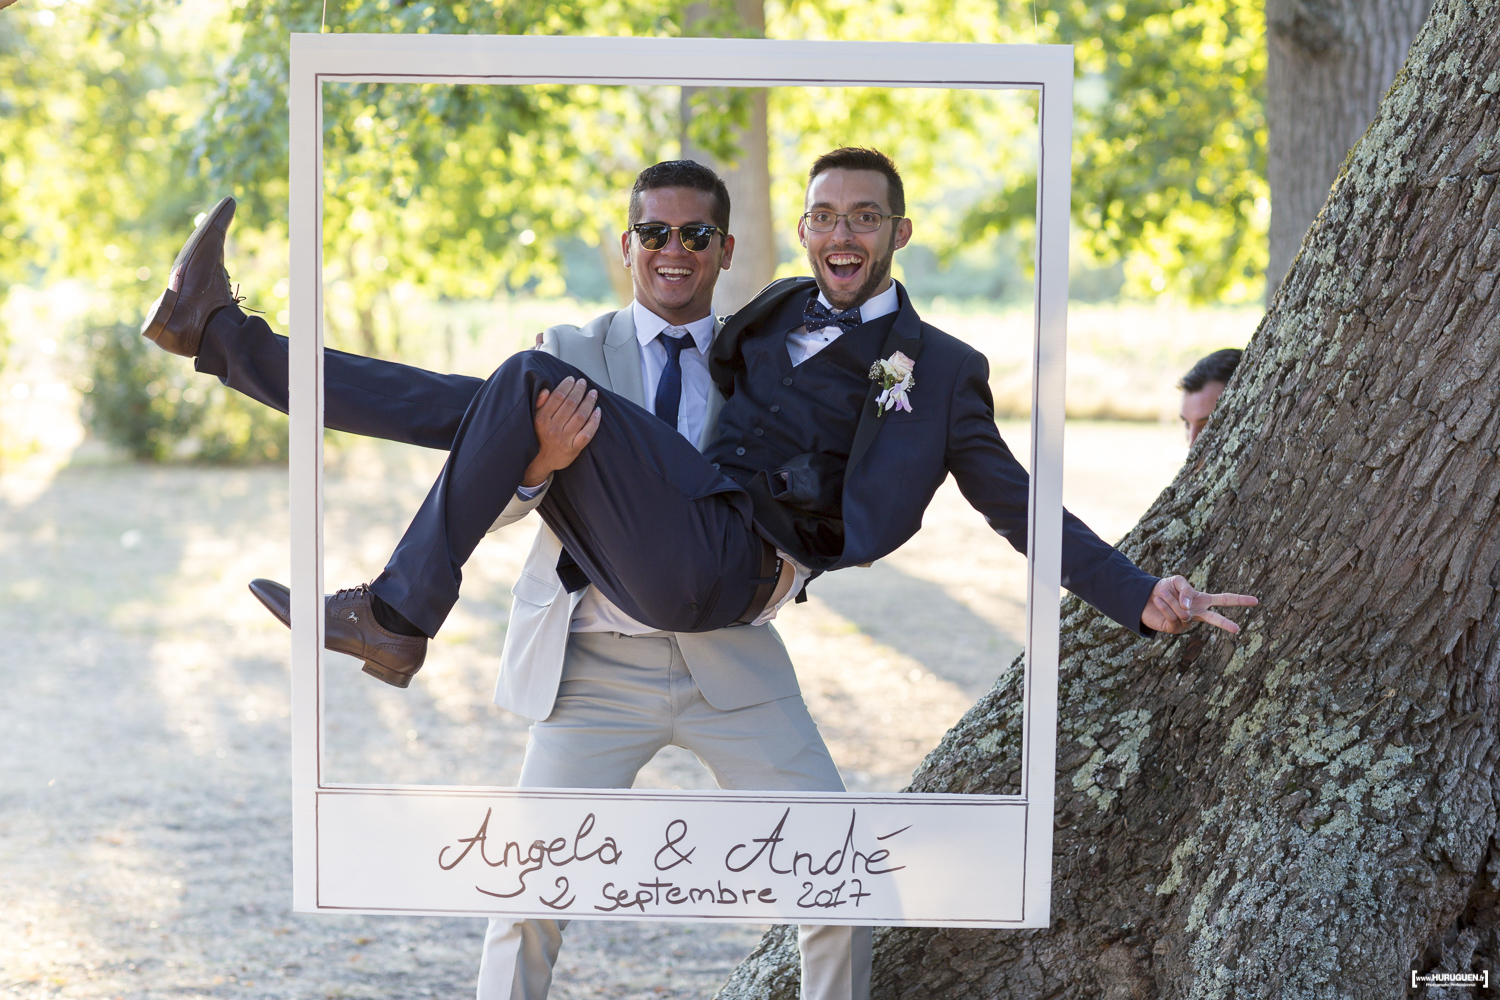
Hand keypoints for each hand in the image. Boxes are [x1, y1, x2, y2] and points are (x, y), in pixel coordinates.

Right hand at [519, 376, 600, 486]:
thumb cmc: (539, 436)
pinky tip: (598, 411)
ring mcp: (564, 439)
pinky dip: (594, 421)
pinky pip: (587, 433)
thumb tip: (547, 390)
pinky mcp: (574, 449)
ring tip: (593, 393)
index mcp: (542, 419)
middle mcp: (553, 429)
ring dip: (589, 402)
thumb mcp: (534, 420)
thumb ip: (539, 404)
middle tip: (584, 382)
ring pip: (581, 416)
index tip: (572, 379)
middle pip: (571, 404)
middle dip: (579, 390)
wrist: (542, 461)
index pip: (557, 397)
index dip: (566, 386)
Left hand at [1141, 575, 1258, 634]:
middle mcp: (1197, 613)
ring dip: (1170, 599)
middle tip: (1238, 629)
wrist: (1143, 596)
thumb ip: (1187, 591)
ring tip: (1161, 593)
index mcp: (1202, 600)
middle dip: (1225, 623)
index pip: (1224, 599)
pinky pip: (1173, 616)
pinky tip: (1157, 600)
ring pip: (1183, 611)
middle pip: (1214, 619)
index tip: (1256, 601)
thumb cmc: (1163, 588)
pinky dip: (1165, 605)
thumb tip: (1190, 608)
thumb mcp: (1177, 581)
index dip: (1240, 600)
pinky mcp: (1173, 628)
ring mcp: (1186, 623)